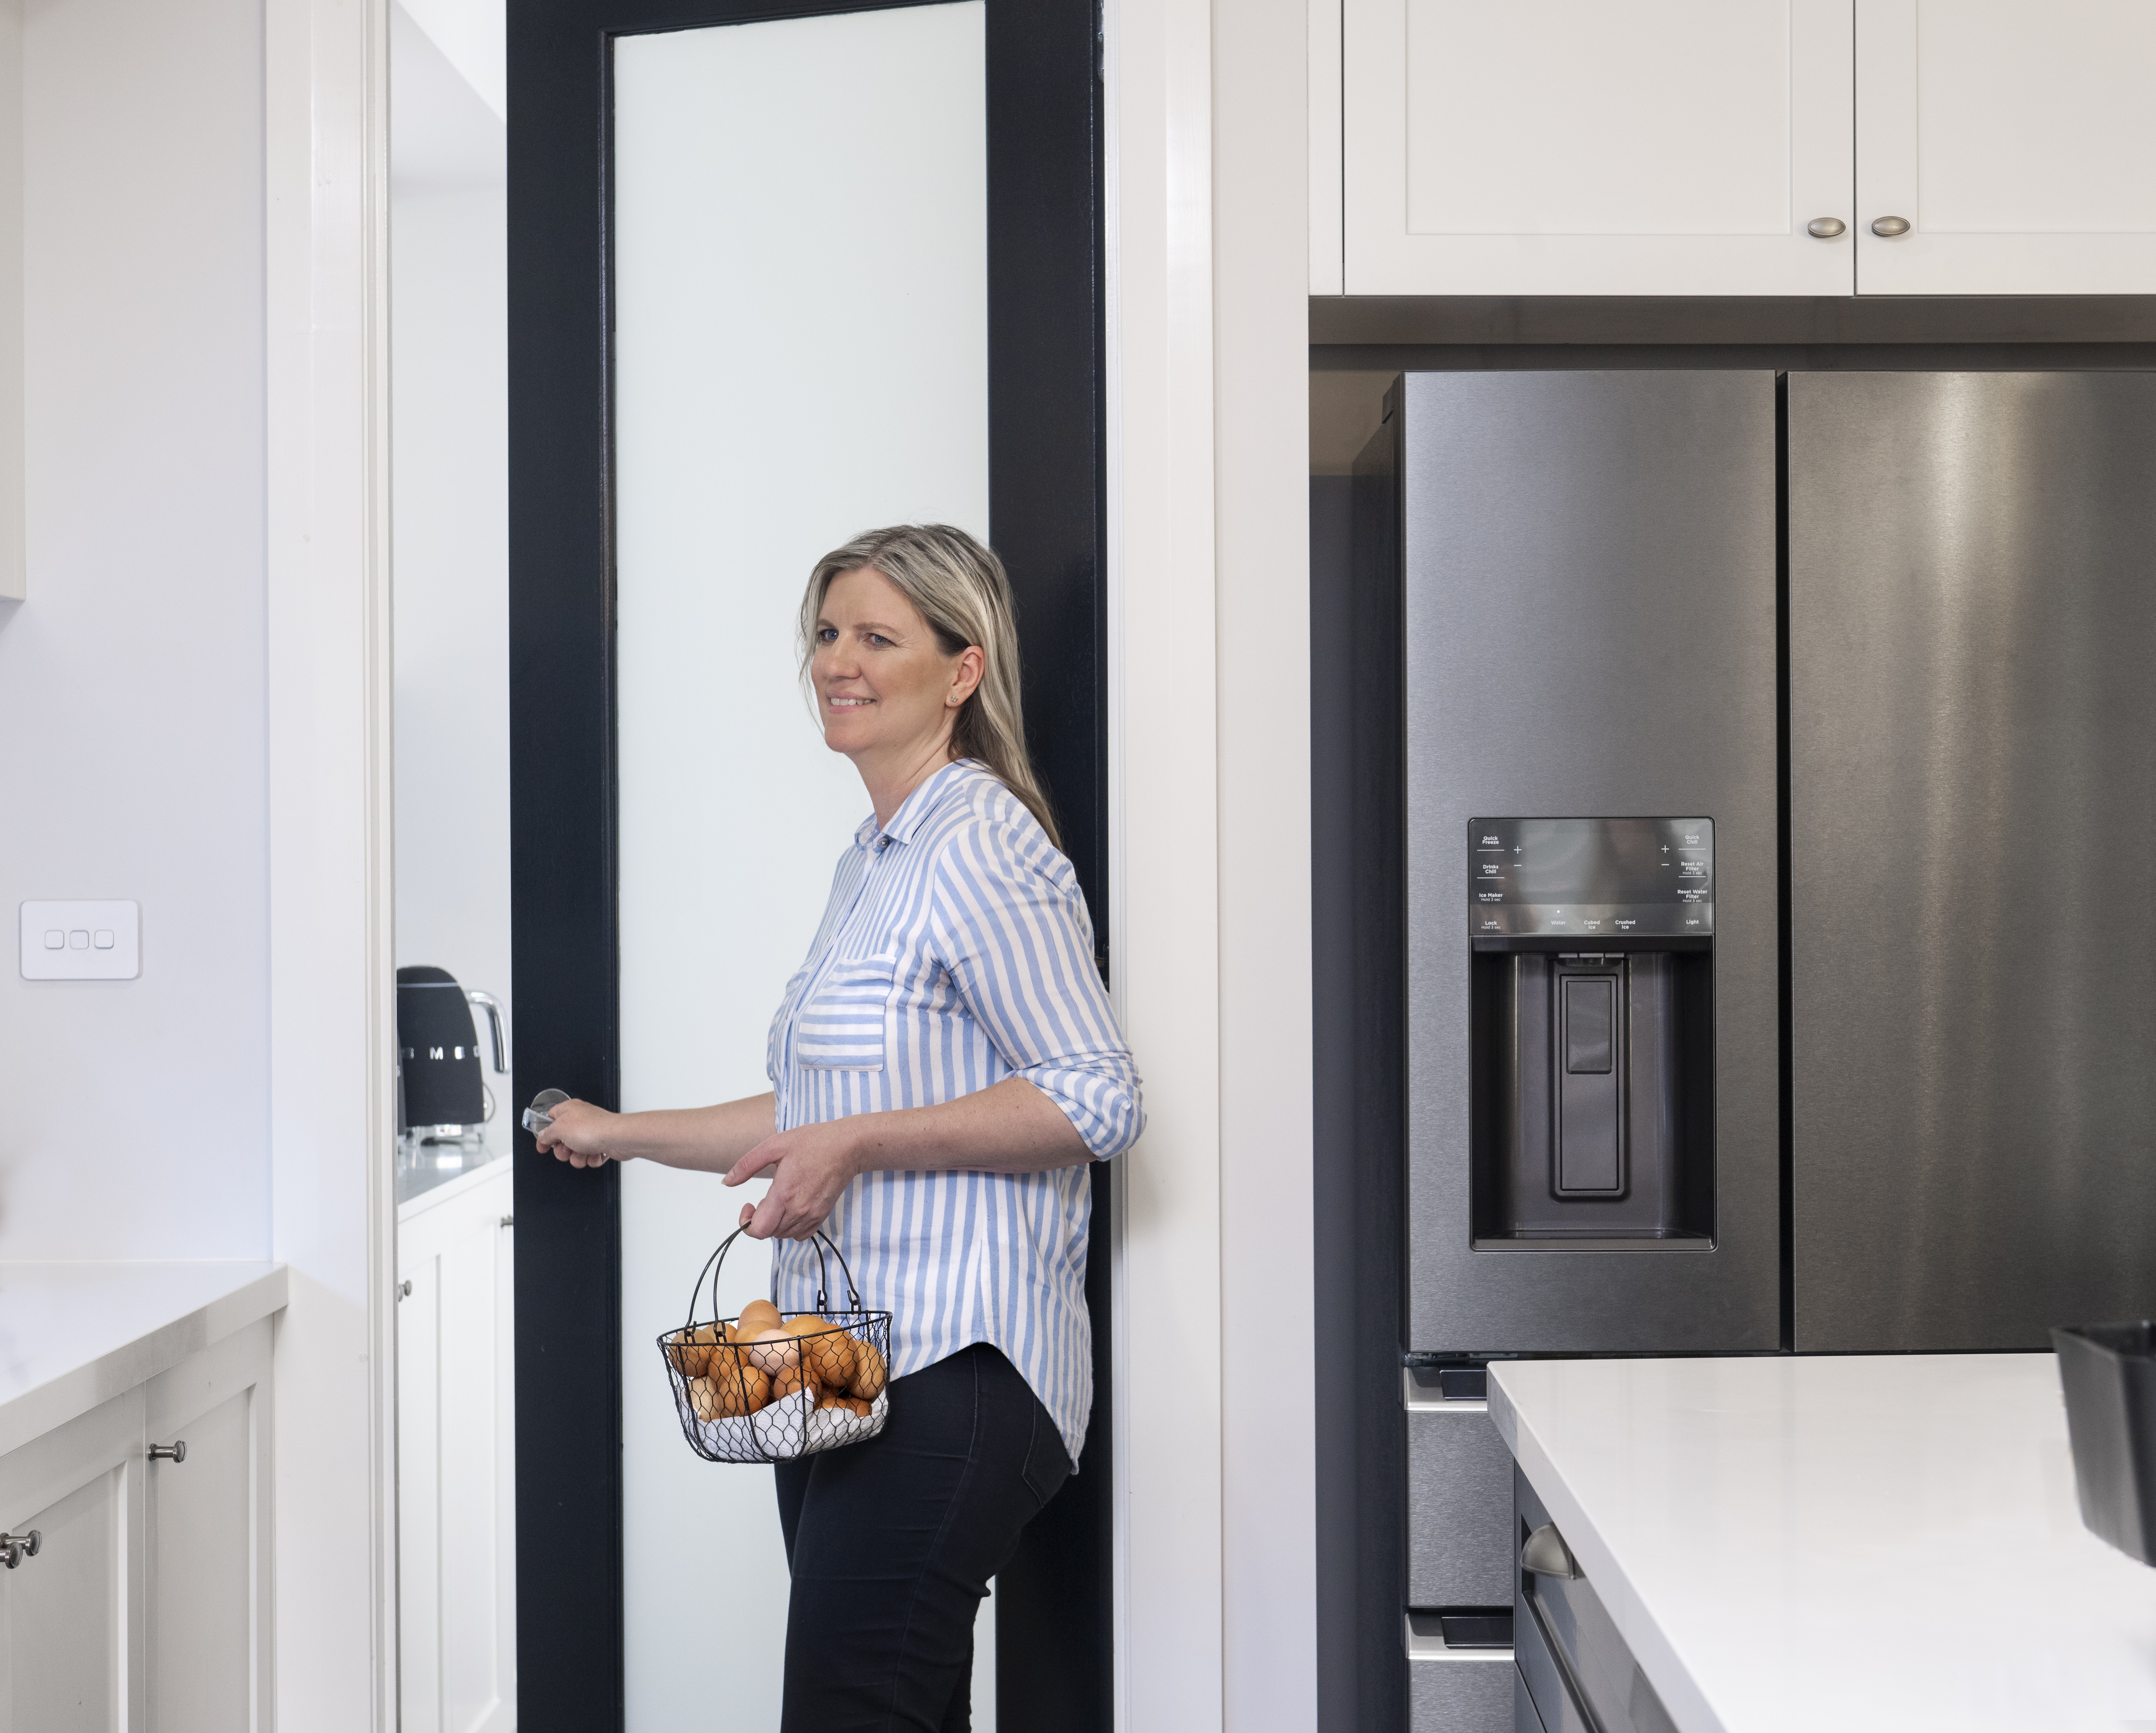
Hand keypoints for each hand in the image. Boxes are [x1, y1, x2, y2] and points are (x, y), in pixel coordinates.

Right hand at [533, 1097, 623, 1168]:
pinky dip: (592, 1158)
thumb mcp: (559, 1129)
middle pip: (562, 1140)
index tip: (543, 1145)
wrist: (617, 1138)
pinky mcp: (602, 1143)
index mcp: (568, 1110)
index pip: (550, 1120)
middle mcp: (581, 1119)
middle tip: (568, 1149)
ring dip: (578, 1156)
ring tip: (584, 1151)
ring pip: (576, 1152)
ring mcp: (592, 1132)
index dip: (545, 1134)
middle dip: (564, 1150)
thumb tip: (542, 1136)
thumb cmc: (593, 1128)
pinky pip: (590, 1157)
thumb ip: (546, 1133)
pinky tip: (595, 1153)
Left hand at [723, 1121, 861, 1239]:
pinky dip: (790, 1228)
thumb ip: (746, 1165)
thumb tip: (727, 1182)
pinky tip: (790, 1209)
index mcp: (784, 1194)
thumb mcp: (774, 1145)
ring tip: (777, 1201)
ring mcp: (812, 1215)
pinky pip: (800, 1234)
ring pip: (783, 1235)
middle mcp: (798, 1210)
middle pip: (769, 1233)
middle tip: (761, 1199)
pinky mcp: (822, 1216)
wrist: (847, 1147)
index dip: (746, 1223)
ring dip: (774, 1223)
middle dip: (758, 1220)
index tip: (748, 1205)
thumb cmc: (814, 1142)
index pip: (759, 1229)